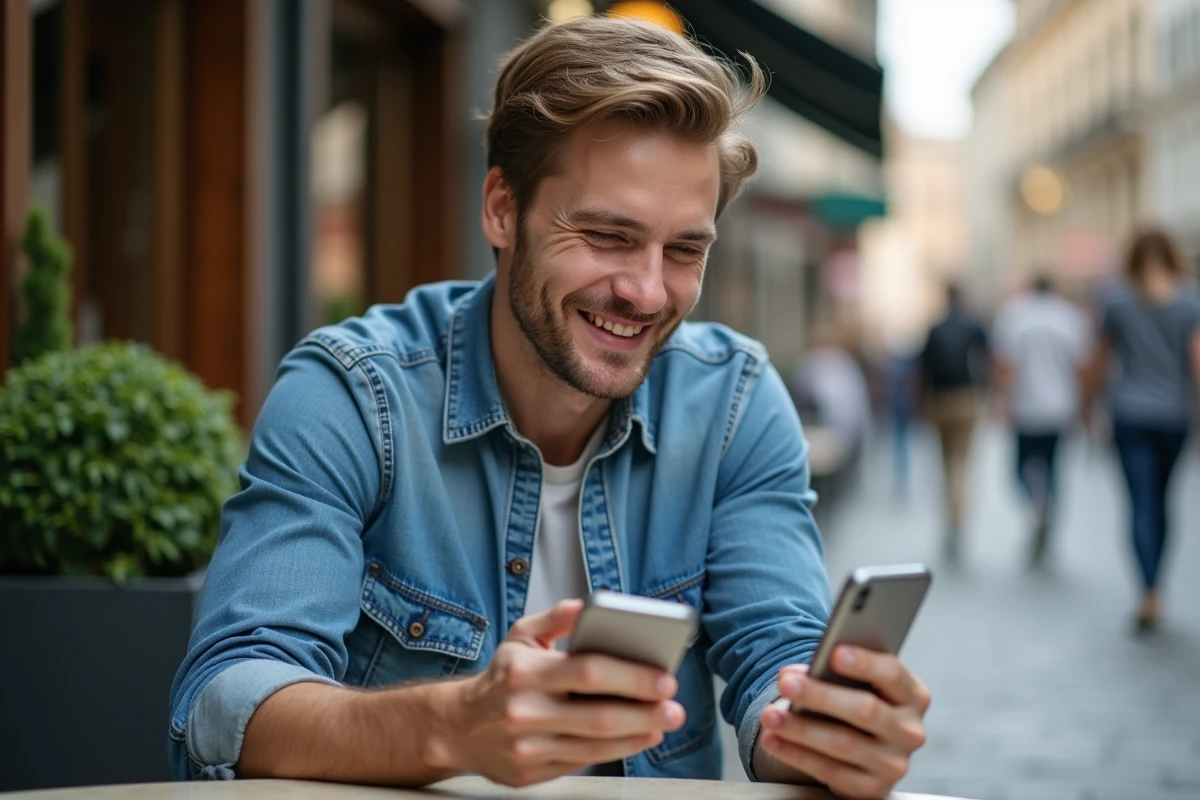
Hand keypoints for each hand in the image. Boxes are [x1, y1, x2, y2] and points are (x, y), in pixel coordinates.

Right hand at [428, 599, 684, 786]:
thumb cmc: (501, 676)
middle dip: (645, 712)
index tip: (664, 677)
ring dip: (637, 736)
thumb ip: (558, 617)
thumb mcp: (521, 635)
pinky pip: (581, 763)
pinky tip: (635, 737)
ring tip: (662, 722)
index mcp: (524, 672)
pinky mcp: (529, 773)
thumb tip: (590, 605)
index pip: (589, 671)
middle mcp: (524, 711)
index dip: (632, 676)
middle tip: (674, 707)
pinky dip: (614, 752)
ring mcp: (526, 747)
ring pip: (595, 746)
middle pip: (599, 716)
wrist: (456, 727)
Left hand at [756, 647, 929, 798]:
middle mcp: (910, 731)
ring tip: (770, 716)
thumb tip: (792, 675)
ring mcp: (894, 764)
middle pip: (865, 710)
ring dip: (800, 729)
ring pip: (843, 744)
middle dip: (820, 696)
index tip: (835, 653)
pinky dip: (797, 755)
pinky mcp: (872, 789)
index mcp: (913, 695)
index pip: (893, 674)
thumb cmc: (854, 699)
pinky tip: (774, 741)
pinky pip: (831, 773)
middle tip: (786, 684)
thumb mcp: (853, 682)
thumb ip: (830, 672)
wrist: (863, 745)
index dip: (865, 663)